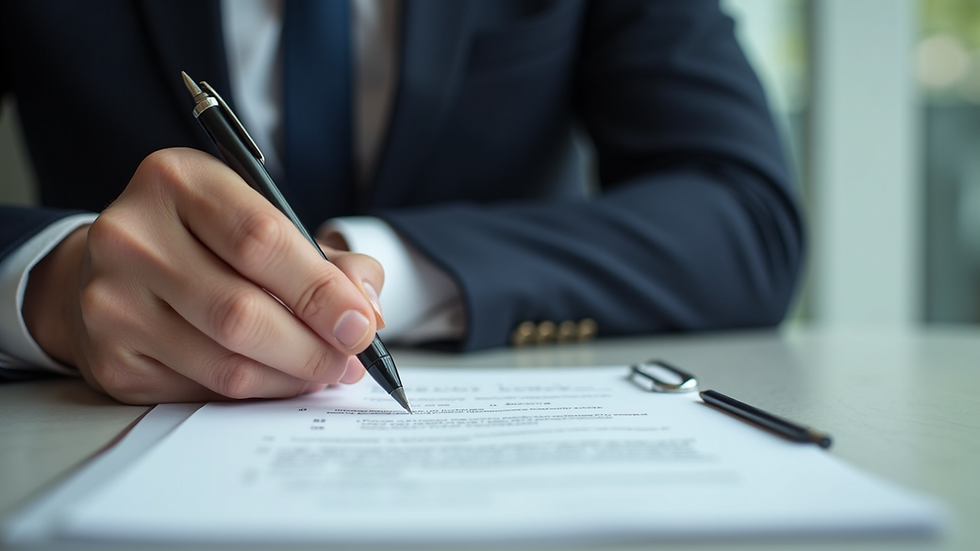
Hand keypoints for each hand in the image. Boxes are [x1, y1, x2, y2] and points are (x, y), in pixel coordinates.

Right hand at [22, 148, 384, 403]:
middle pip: (242, 312)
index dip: (321, 290)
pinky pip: (204, 391)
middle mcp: (132, 237)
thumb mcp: (259, 219)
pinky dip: (256, 392)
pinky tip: (277, 378)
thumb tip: (367, 310)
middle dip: (313, 346)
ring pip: (226, 362)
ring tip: (325, 370)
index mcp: (176, 181)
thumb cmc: (203, 240)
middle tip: (352, 360)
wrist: (110, 268)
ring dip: (291, 377)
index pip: (260, 240)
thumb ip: (325, 258)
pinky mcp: (112, 360)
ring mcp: (112, 301)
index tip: (362, 324)